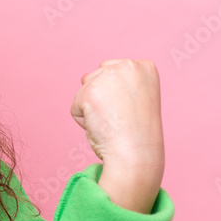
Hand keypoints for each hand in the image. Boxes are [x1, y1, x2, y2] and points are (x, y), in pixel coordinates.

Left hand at [70, 59, 164, 212]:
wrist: (137, 154)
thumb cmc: (137, 133)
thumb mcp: (133, 98)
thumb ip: (115, 83)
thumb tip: (84, 77)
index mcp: (145, 66)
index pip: (113, 72)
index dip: (118, 97)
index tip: (132, 111)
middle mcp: (128, 66)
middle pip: (96, 78)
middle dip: (103, 100)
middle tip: (121, 118)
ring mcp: (108, 77)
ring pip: (84, 92)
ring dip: (92, 110)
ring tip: (112, 123)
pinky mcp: (89, 92)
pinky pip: (75, 108)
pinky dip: (83, 121)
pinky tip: (102, 127)